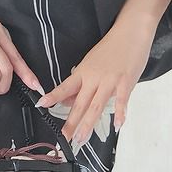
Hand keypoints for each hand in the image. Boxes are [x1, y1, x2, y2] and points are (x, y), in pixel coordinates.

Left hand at [33, 9, 157, 146]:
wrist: (130, 32)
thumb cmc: (111, 48)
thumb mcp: (91, 62)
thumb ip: (81, 83)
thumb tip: (69, 101)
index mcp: (83, 72)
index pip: (65, 87)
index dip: (53, 97)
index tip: (41, 106)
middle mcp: (94, 78)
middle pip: (80, 103)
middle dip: (71, 123)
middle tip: (64, 139)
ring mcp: (110, 80)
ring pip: (96, 106)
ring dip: (88, 124)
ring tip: (81, 138)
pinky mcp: (126, 82)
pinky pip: (122, 100)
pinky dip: (120, 113)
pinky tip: (117, 125)